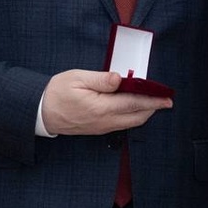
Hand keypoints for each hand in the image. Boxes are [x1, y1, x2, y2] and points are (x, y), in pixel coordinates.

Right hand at [39, 70, 170, 134]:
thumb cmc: (57, 92)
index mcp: (100, 107)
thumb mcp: (77, 78)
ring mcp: (102, 127)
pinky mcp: (99, 129)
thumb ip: (101, 80)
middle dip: (153, 108)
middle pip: (137, 117)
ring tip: (154, 102)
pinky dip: (133, 116)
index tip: (166, 97)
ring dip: (144, 113)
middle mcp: (104, 121)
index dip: (152, 100)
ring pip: (131, 123)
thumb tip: (119, 78)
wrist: (41, 112)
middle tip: (165, 100)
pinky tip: (135, 107)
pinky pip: (122, 124)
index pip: (133, 103)